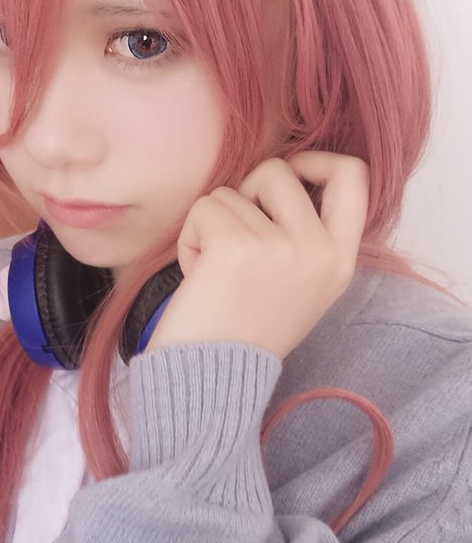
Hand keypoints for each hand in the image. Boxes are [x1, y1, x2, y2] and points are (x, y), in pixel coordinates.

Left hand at [144, 152, 369, 360]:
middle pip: (278, 170)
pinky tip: (198, 276)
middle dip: (245, 192)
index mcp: (340, 261)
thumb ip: (302, 234)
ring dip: (212, 226)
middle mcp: (318, 251)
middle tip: (234, 236)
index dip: (316, 161)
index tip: (290, 173)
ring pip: (230, 192)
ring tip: (215, 274)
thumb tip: (281, 176)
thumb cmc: (243, 329)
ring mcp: (280, 247)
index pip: (354, 176)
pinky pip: (203, 208)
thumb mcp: (298, 284)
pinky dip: (190, 237)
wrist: (211, 382)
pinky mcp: (236, 246)